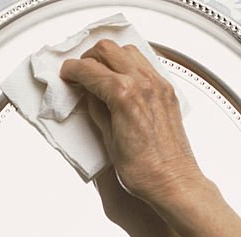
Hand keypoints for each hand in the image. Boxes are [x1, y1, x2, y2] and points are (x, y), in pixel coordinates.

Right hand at [61, 40, 203, 207]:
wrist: (173, 182)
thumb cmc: (145, 172)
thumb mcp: (109, 141)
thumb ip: (98, 111)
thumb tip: (90, 95)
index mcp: (124, 95)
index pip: (89, 69)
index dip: (72, 71)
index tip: (67, 74)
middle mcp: (143, 84)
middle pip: (108, 49)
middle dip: (89, 58)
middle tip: (80, 72)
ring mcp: (158, 85)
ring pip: (128, 51)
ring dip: (110, 57)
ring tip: (100, 73)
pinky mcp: (167, 92)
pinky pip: (146, 63)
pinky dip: (129, 65)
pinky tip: (122, 79)